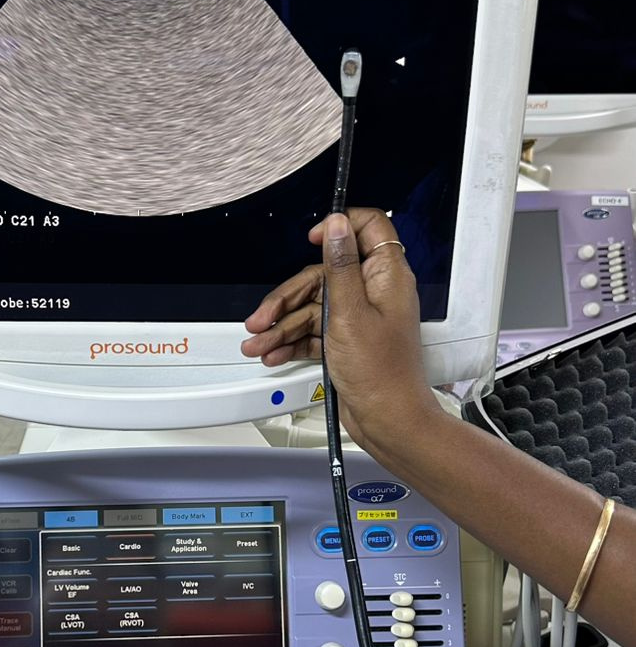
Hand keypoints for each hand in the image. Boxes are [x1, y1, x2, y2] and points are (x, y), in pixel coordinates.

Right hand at [242, 207, 439, 458]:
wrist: (388, 421)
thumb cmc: (381, 374)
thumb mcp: (351, 313)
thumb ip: (340, 266)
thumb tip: (337, 224)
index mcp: (385, 277)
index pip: (368, 229)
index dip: (339, 227)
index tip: (312, 239)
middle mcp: (373, 293)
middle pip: (323, 276)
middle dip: (288, 297)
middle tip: (262, 318)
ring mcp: (359, 319)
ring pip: (313, 307)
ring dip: (282, 326)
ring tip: (258, 344)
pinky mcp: (347, 341)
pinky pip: (314, 332)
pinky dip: (293, 342)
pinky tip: (274, 354)